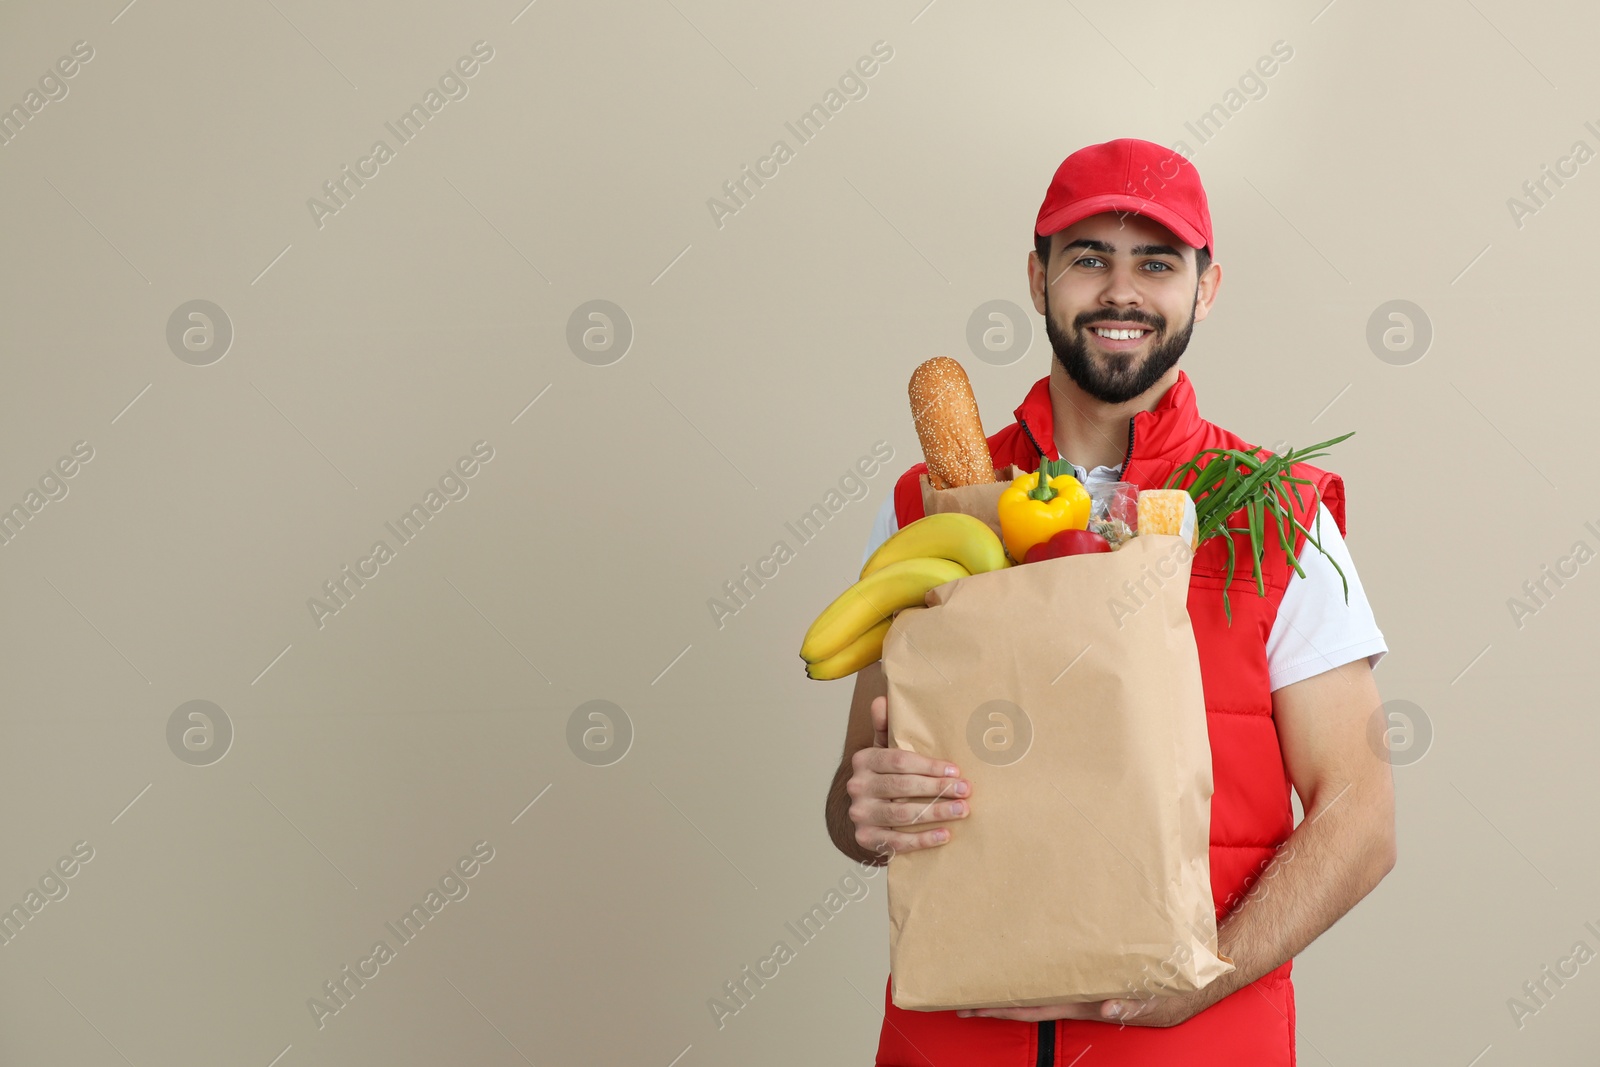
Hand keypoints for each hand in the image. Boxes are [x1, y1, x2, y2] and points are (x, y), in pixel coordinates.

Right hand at [845, 694, 970, 858]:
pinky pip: (897, 842)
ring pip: (902, 814)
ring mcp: (860, 814)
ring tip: (962, 810)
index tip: (955, 770)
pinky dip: (923, 839)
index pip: (899, 762)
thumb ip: (885, 727)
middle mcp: (857, 787)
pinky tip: (945, 835)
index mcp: (862, 760)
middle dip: (937, 788)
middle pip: (902, 787)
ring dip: (936, 813)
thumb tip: (883, 699)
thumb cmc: (883, 776)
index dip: (929, 766)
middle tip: (965, 790)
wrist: (867, 811)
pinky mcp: (866, 839)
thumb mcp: (883, 750)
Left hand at [956, 987, 1207, 1027]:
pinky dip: (1034, 969)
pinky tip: (1019, 960)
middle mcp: (1075, 997)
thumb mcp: (1156, 1001)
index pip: (1034, 1008)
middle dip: (992, 1001)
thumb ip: (1133, 1005)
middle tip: (958, 994)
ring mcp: (1080, 988)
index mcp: (1083, 1002)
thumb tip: (1109, 1009)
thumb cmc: (1170, 995)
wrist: (1190, 986)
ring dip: (1009, 986)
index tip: (972, 1006)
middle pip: (1025, 1000)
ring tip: (979, 974)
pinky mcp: (1089, 976)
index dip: (1002, 1009)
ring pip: (1037, 988)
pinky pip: (1055, 975)